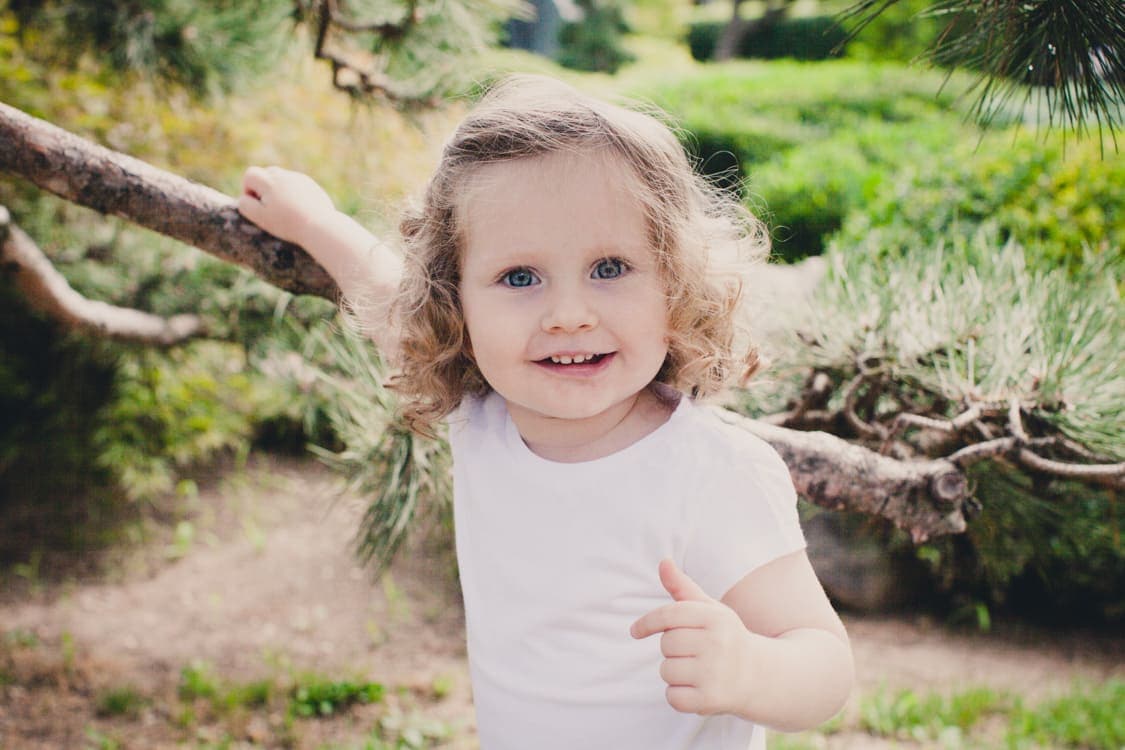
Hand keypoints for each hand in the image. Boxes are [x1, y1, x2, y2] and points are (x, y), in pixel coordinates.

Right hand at [238, 166, 337, 247]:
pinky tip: (298, 211)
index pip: (250, 174)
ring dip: (279, 191)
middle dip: (263, 189)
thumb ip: (245, 205)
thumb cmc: (287, 224)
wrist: (320, 226)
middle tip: (270, 208)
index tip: (257, 205)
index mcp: (269, 180)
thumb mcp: (259, 217)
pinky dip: (294, 195)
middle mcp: (284, 175)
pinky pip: (297, 186)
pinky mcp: (312, 186)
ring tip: (285, 211)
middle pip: (266, 174)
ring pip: (282, 179)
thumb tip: (244, 197)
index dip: (248, 189)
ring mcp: (300, 179)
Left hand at [630, 559, 757, 716]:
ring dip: (675, 673)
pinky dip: (678, 695)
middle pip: (666, 644)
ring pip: (666, 671)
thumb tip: (663, 562)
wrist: (760, 676)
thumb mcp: (710, 610)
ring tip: (698, 671)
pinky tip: (697, 689)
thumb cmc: (726, 637)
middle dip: (672, 649)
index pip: (669, 615)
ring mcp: (715, 673)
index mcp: (715, 617)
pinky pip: (672, 697)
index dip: (647, 623)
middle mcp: (717, 643)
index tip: (635, 631)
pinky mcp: (711, 699)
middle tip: (693, 653)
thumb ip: (683, 587)